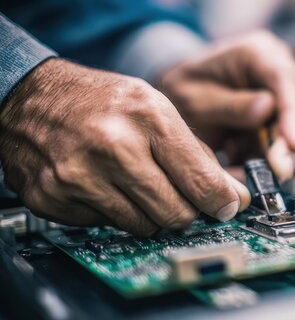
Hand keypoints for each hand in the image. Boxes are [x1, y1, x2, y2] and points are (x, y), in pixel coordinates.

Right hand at [0, 59, 249, 235]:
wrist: (31, 99)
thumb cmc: (102, 102)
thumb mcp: (156, 110)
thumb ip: (197, 155)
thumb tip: (233, 196)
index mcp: (148, 117)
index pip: (200, 180)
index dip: (222, 201)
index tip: (229, 207)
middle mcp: (114, 146)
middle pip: (176, 212)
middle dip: (186, 210)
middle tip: (179, 196)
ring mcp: (80, 175)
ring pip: (144, 226)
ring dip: (150, 212)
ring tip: (136, 183)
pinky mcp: (55, 198)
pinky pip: (107, 226)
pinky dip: (114, 212)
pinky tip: (104, 186)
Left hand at [159, 30, 294, 179]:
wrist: (185, 100)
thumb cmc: (185, 93)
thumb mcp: (192, 99)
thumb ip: (227, 105)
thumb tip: (266, 109)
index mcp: (257, 51)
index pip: (284, 78)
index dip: (293, 113)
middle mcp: (281, 66)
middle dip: (290, 143)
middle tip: (276, 172)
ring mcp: (289, 91)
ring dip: (280, 154)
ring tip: (245, 163)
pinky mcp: (290, 116)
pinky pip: (293, 143)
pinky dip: (274, 158)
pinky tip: (247, 161)